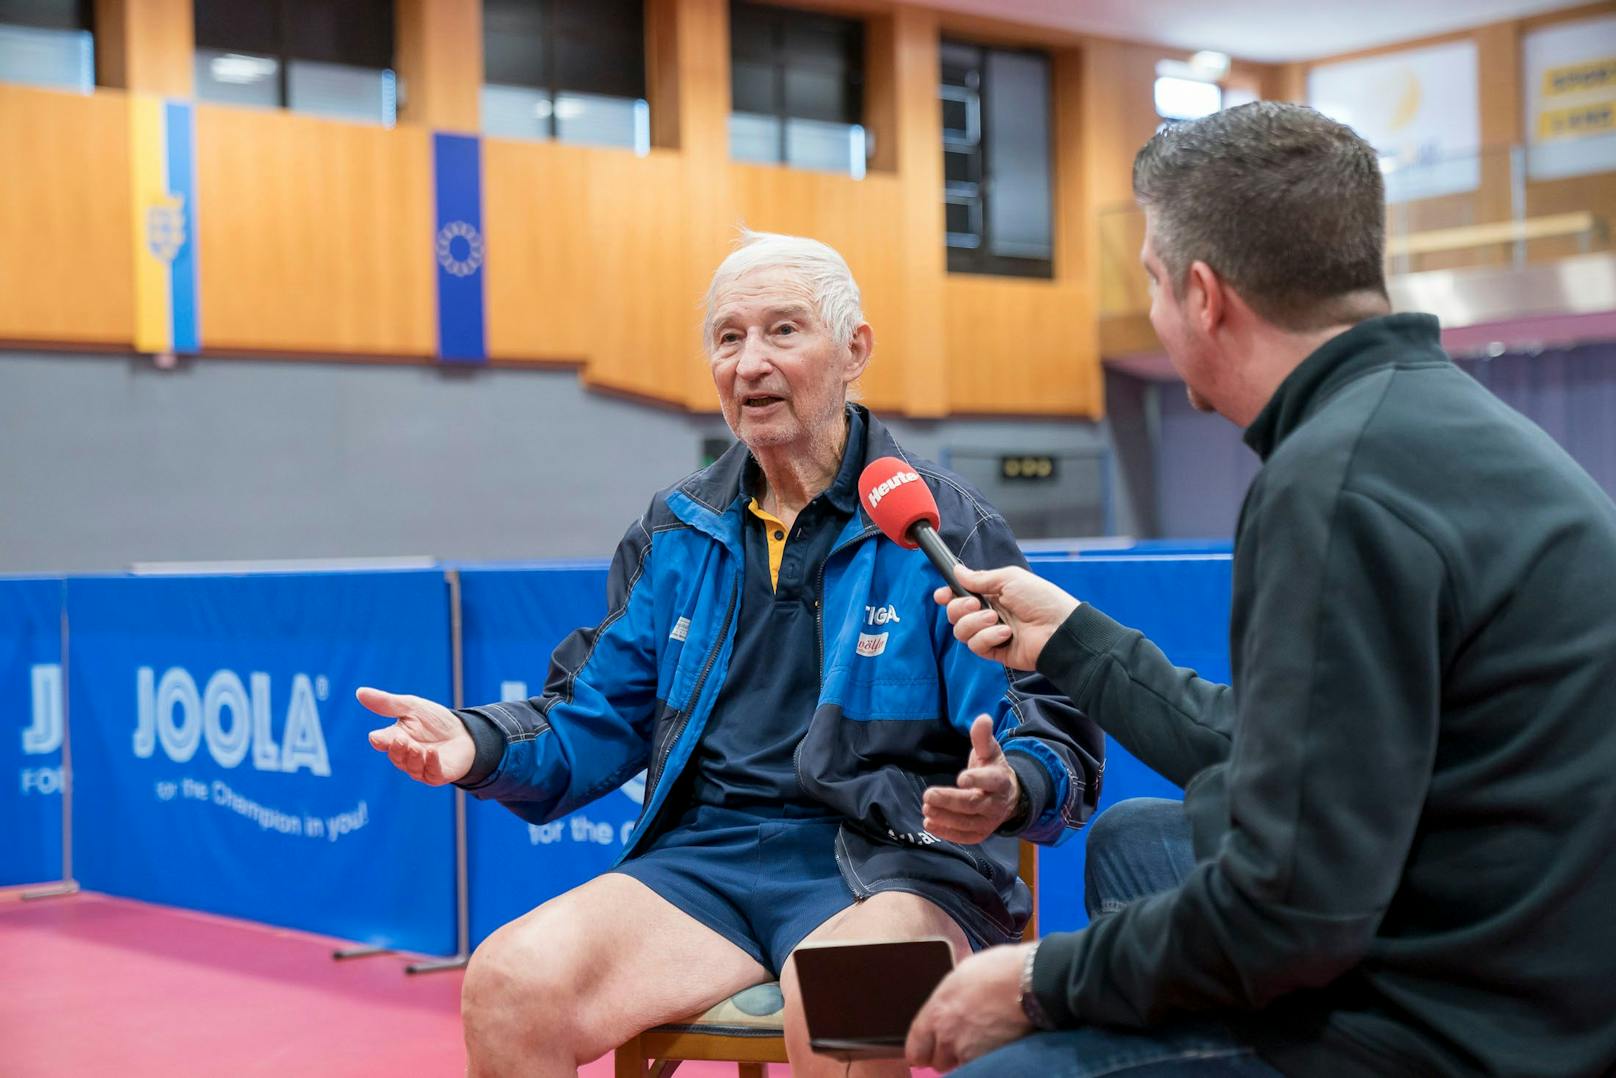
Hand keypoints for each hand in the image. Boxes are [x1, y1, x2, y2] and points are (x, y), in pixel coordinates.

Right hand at [359, 686, 474, 784]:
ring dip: (413, 757)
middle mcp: (405, 756)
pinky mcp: (437, 775)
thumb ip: (387, 703)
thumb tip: (359, 692)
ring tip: (416, 747)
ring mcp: (421, 768)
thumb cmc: (434, 721)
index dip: (380, 741)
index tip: (376, 738)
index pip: (383, 742)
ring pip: (412, 767)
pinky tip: (432, 752)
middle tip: (400, 739)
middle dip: (398, 749)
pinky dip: (431, 763)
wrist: (464, 733)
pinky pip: (431, 773)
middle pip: (397, 756)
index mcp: (395, 739)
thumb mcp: (412, 706)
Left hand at [906, 943, 1033, 1070]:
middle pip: (938, 1062)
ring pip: (961, 1067)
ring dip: (968, 1058)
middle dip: (949, 1055)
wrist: (1030, 981)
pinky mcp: (990, 1060)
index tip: (931, 1049)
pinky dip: (988, 1060)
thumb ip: (950, 997)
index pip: (915, 1049)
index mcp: (936, 1012)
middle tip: (964, 1042)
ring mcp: (968, 1051)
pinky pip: (982, 1067)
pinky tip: (998, 1045)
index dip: (923, 1050)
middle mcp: (947, 1036)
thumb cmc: (998, 969)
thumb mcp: (962, 974)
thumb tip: (951, 1003)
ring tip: (984, 1041)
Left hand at [923, 715, 1019, 843]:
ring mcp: (989, 821)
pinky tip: (930, 824)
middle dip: (950, 801)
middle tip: (928, 795)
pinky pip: (965, 837)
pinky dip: (948, 833)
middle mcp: (996, 804)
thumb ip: (983, 737)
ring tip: (925, 809)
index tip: (960, 778)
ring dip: (945, 818)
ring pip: (967, 823)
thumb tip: (982, 718)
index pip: (991, 781)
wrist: (1009, 796)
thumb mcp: (990, 751)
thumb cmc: (993, 769)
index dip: (977, 780)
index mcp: (1000, 781)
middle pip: (973, 804)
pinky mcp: (981, 833)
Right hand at [933, 565, 1079, 671]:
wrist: (1059, 629)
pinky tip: (1006, 634)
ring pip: (961, 631)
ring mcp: (990, 633)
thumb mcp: (1010, 579)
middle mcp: (988, 613)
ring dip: (975, 623)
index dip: (947, 595)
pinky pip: (975, 646)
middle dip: (959, 607)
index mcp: (991, 594)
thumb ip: (981, 578)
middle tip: (976, 604)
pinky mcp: (994, 651)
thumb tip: (957, 571)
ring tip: (996, 619)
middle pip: (954, 614)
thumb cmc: (1041, 599)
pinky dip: (987, 638)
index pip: (959, 595)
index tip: (942, 594)